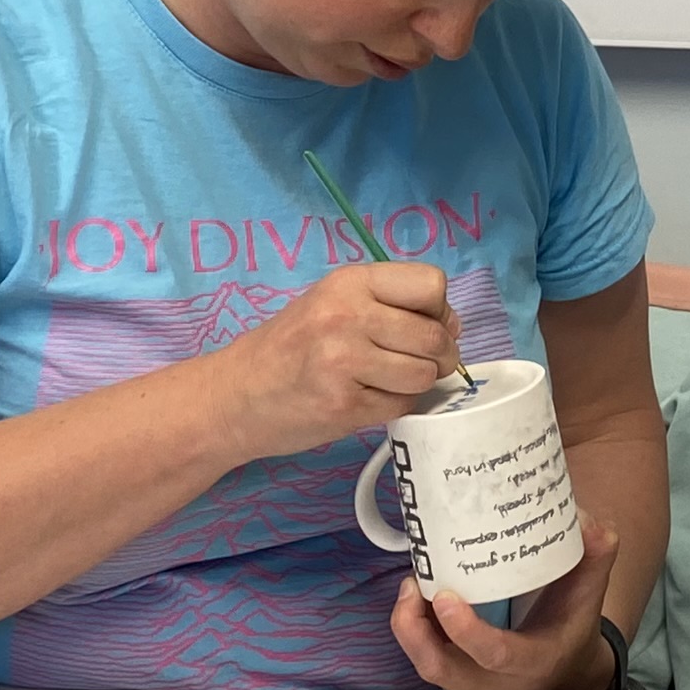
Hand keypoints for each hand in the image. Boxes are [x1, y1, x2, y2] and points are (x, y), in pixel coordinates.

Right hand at [213, 261, 460, 460]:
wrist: (236, 396)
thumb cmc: (290, 348)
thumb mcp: (332, 304)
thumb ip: (390, 305)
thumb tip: (453, 323)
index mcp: (350, 282)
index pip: (432, 285)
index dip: (438, 310)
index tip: (423, 325)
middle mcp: (347, 315)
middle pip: (435, 336)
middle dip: (439, 356)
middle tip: (416, 363)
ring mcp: (344, 361)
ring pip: (423, 375)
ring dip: (416, 384)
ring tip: (387, 381)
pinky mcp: (343, 404)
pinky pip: (401, 406)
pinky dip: (393, 407)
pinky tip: (366, 400)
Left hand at [394, 516, 619, 689]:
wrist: (566, 673)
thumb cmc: (571, 628)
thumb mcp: (588, 594)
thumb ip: (594, 555)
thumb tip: (586, 520)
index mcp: (533, 662)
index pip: (494, 655)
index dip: (465, 631)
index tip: (444, 596)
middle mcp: (497, 685)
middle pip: (440, 668)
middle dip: (415, 628)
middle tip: (412, 583)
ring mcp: (470, 689)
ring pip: (425, 665)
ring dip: (409, 627)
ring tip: (411, 584)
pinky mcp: (453, 684)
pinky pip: (424, 659)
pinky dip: (414, 629)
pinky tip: (415, 597)